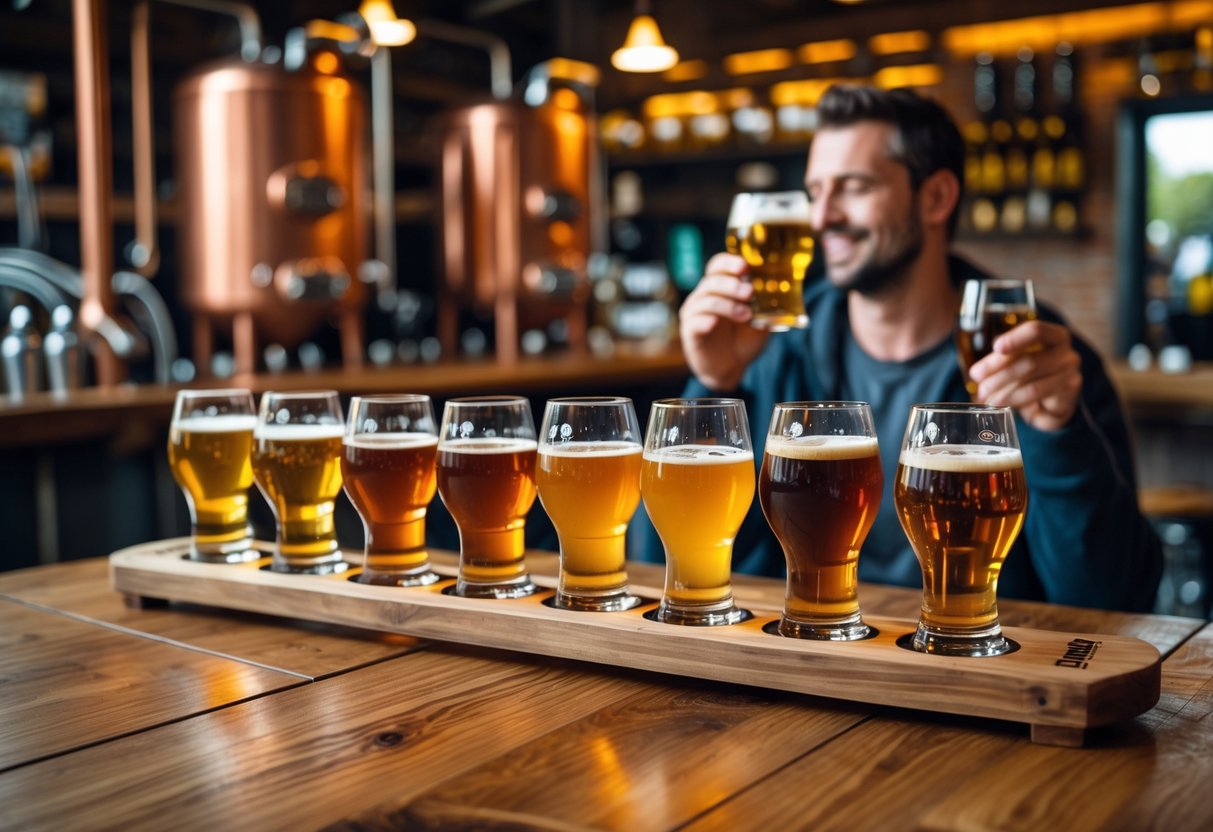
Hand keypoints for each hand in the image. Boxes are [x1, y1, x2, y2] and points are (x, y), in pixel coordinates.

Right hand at [679, 253, 769, 390]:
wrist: (730, 367)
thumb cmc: (743, 340)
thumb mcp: (760, 323)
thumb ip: (765, 309)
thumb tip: (779, 296)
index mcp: (720, 287)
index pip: (718, 266)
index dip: (729, 263)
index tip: (744, 267)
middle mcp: (704, 296)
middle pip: (712, 281)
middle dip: (732, 285)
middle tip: (749, 293)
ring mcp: (695, 313)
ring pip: (706, 301)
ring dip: (727, 306)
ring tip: (746, 315)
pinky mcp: (690, 332)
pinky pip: (695, 322)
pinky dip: (706, 320)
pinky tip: (715, 323)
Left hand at [969, 319, 1082, 431]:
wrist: (1052, 404)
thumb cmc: (1031, 376)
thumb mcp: (1016, 362)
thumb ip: (1001, 360)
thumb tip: (978, 372)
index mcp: (1054, 336)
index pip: (1036, 330)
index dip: (1015, 338)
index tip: (996, 347)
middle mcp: (1066, 352)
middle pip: (1029, 360)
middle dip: (999, 372)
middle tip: (980, 383)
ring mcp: (1071, 374)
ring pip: (1031, 382)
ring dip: (1004, 390)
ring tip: (987, 398)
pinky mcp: (1069, 394)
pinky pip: (1037, 396)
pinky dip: (1014, 400)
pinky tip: (1001, 404)